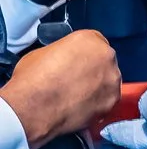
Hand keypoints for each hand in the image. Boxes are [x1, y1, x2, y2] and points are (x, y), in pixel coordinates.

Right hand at [0, 31, 120, 148]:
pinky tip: (80, 109)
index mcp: (89, 39)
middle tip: (76, 82)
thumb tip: (62, 62)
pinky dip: (96, 105)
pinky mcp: (111, 100)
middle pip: (104, 61)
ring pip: (108, 81)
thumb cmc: (31, 80)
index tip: (76, 65)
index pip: (94, 43)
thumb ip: (61, 54)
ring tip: (76, 98)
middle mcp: (106, 55)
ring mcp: (112, 78)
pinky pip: (107, 101)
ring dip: (97, 88)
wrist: (31, 107)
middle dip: (92, 71)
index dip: (83, 56)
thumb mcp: (41, 54)